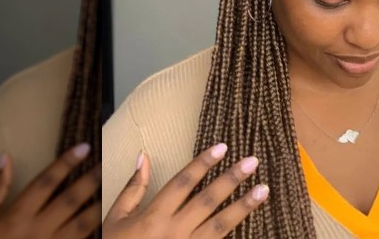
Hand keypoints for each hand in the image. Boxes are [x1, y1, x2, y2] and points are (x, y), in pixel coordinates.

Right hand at [0, 143, 100, 238]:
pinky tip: (105, 219)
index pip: (46, 182)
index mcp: (16, 215)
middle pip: (70, 200)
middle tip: (105, 162)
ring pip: (83, 224)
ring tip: (113, 189)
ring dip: (99, 206)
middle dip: (91, 180)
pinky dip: (94, 230)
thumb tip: (6, 157)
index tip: (84, 147)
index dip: (66, 163)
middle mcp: (36, 230)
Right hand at [103, 143, 268, 237]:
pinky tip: (252, 220)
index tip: (222, 147)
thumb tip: (144, 156)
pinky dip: (235, 233)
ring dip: (243, 206)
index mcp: (153, 216)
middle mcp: (173, 231)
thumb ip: (133, 189)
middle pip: (207, 200)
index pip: (183, 183)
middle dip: (231, 179)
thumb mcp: (115, 220)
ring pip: (220, 225)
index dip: (202, 163)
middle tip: (252, 162)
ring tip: (263, 190)